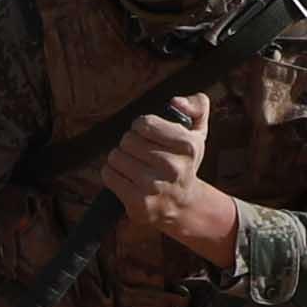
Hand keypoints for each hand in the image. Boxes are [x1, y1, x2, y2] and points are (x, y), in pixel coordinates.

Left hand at [97, 93, 239, 265]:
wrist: (184, 205)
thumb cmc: (184, 161)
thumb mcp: (197, 131)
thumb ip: (196, 105)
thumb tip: (175, 102)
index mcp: (188, 146)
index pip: (143, 123)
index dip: (141, 127)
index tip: (149, 136)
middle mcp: (173, 167)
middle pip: (127, 139)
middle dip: (131, 144)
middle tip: (143, 155)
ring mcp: (154, 187)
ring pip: (115, 156)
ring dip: (120, 159)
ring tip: (135, 167)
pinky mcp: (138, 203)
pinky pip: (108, 175)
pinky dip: (113, 174)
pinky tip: (127, 179)